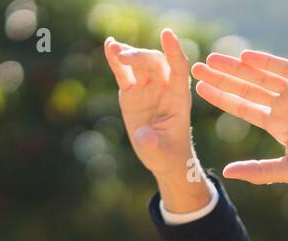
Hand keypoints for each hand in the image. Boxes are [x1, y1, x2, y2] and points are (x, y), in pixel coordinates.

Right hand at [104, 29, 208, 208]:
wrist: (164, 159)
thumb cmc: (169, 155)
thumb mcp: (162, 153)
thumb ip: (154, 144)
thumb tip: (145, 138)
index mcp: (179, 99)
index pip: (179, 69)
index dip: (174, 51)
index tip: (167, 34)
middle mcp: (164, 89)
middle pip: (155, 63)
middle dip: (140, 57)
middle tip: (124, 57)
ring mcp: (147, 89)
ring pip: (139, 64)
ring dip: (128, 54)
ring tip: (114, 48)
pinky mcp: (132, 92)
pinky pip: (124, 73)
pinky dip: (116, 60)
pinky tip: (109, 45)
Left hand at [188, 50, 287, 212]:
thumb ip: (258, 170)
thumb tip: (225, 173)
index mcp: (277, 123)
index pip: (243, 107)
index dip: (222, 97)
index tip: (199, 89)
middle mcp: (285, 105)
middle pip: (247, 87)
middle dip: (223, 78)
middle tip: (197, 68)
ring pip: (262, 76)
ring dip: (238, 68)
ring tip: (215, 60)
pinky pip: (286, 70)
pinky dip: (268, 63)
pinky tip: (247, 58)